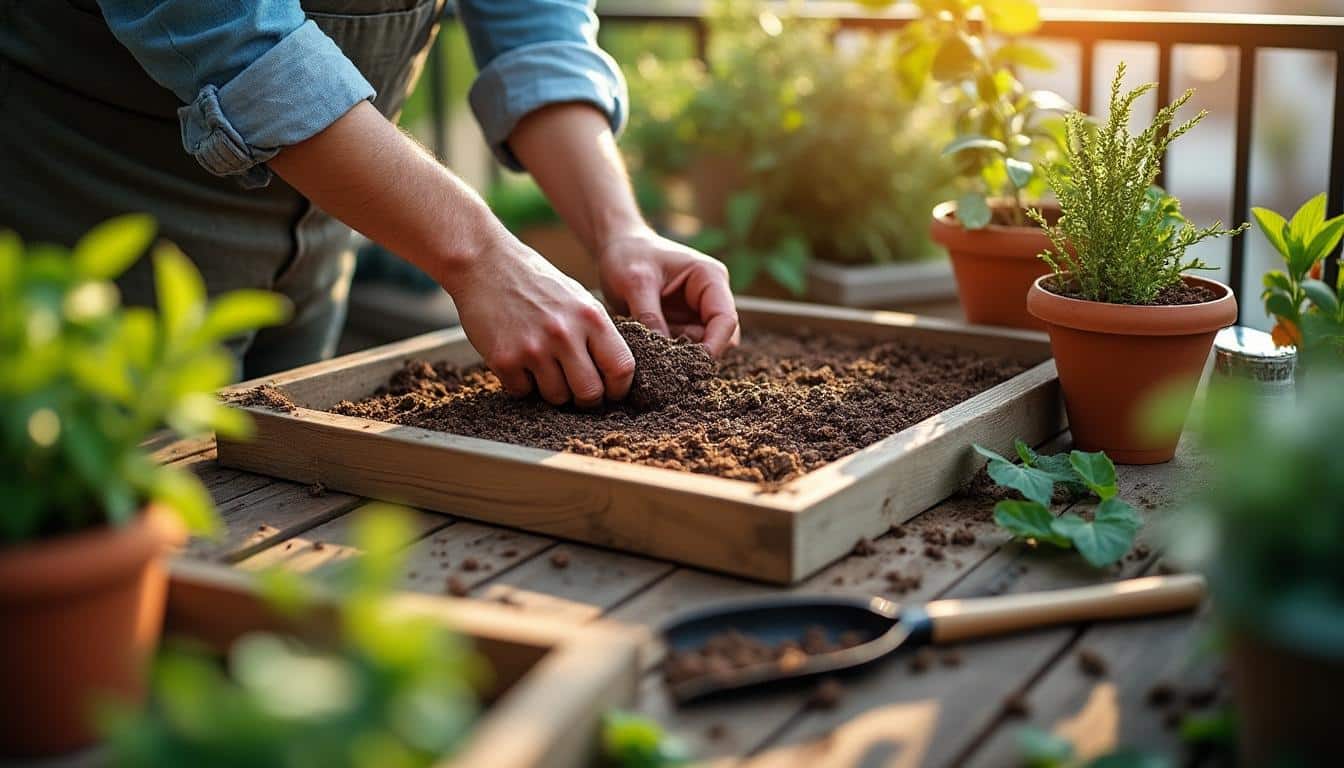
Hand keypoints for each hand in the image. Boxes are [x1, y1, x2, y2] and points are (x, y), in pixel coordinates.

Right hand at [444, 235, 634, 407]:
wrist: (484, 263)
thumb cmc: (535, 282)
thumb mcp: (578, 299)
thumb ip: (596, 333)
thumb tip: (613, 374)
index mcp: (591, 317)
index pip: (620, 369)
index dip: (618, 389)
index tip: (610, 393)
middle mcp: (565, 334)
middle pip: (589, 393)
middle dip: (585, 399)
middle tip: (577, 391)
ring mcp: (533, 348)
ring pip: (556, 397)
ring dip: (552, 391)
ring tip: (543, 368)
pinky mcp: (504, 359)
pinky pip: (523, 392)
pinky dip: (522, 384)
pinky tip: (519, 360)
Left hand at [596, 229, 740, 355]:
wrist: (616, 248)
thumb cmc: (628, 255)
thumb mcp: (635, 282)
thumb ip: (649, 316)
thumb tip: (662, 354)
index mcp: (710, 278)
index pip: (726, 319)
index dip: (714, 346)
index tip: (690, 366)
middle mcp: (711, 296)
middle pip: (719, 337)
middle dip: (695, 353)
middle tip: (664, 361)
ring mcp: (698, 311)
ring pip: (701, 345)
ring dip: (680, 354)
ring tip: (650, 349)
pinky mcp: (683, 323)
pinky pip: (683, 346)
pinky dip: (669, 353)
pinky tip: (648, 348)